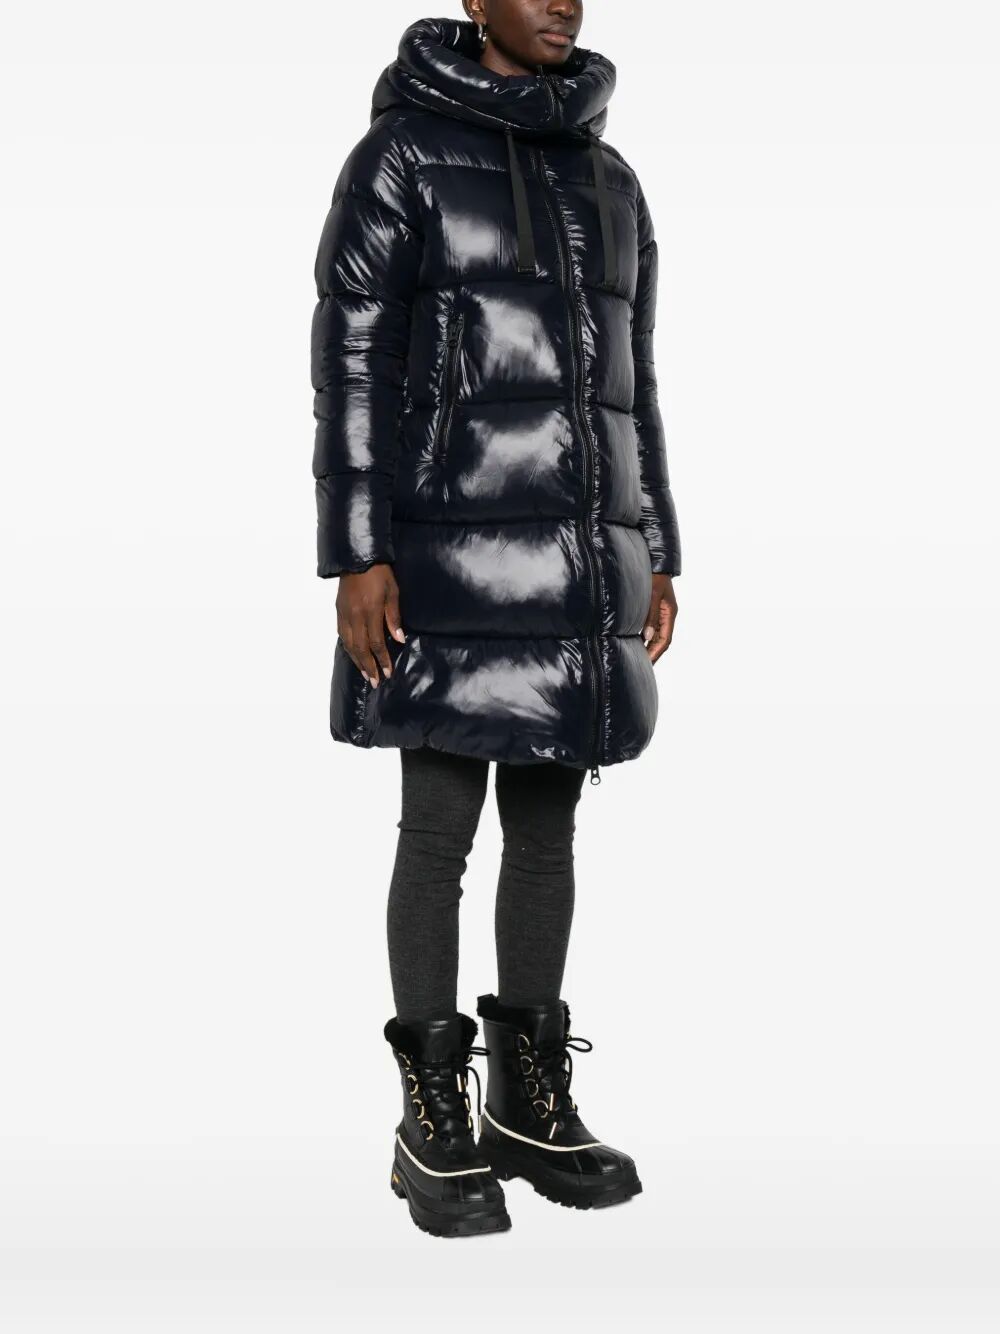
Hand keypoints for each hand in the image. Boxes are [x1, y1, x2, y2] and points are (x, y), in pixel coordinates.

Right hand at [336, 563, 403, 686]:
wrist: (357, 558)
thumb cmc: (379, 573)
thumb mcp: (393, 592)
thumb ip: (394, 617)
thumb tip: (399, 639)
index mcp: (370, 612)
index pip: (376, 643)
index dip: (382, 660)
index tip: (387, 673)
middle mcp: (355, 616)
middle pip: (361, 648)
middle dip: (368, 667)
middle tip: (375, 682)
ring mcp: (345, 614)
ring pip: (349, 644)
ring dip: (357, 661)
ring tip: (365, 673)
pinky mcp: (339, 611)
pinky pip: (342, 634)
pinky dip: (348, 648)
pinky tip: (353, 654)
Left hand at [643, 573, 676, 663]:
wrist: (657, 564)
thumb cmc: (656, 577)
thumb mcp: (653, 595)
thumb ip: (651, 615)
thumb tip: (648, 636)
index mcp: (670, 614)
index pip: (665, 639)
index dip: (656, 652)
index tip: (648, 662)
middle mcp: (667, 616)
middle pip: (661, 640)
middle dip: (653, 653)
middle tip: (643, 665)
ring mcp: (661, 613)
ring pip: (656, 635)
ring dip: (649, 646)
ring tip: (640, 658)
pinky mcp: (653, 610)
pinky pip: (651, 627)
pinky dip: (645, 637)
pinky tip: (637, 642)